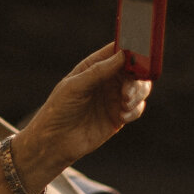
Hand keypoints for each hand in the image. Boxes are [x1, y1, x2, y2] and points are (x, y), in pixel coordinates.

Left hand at [13, 44, 148, 189]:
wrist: (55, 142)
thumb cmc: (58, 110)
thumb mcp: (75, 86)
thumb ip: (98, 71)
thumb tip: (122, 55)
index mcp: (94, 67)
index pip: (117, 52)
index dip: (131, 51)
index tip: (139, 55)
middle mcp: (107, 80)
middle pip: (134, 70)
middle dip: (137, 77)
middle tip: (128, 90)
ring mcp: (114, 98)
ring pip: (139, 88)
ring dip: (138, 93)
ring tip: (125, 103)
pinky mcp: (119, 116)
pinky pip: (137, 108)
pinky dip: (135, 110)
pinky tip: (122, 116)